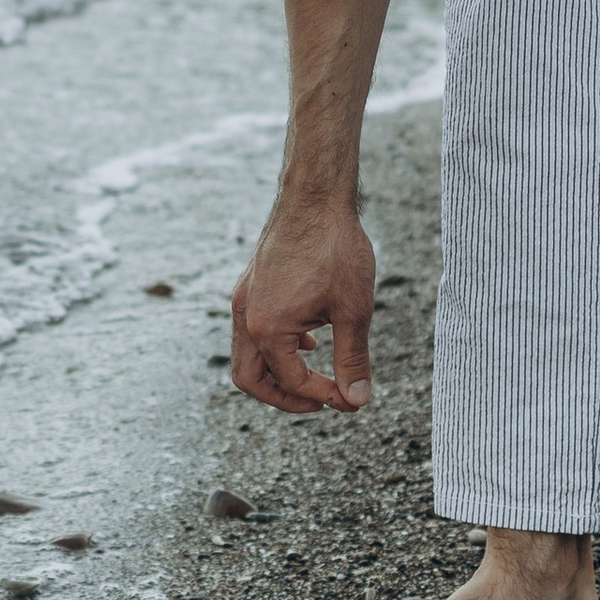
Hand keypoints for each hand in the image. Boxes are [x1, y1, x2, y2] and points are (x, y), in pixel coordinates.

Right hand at [231, 189, 375, 412]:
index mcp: (267, 328)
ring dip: (279, 373)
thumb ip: (353, 359)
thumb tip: (356, 400)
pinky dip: (276, 348)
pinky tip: (310, 341)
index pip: (291, 381)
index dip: (323, 396)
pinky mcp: (250, 286)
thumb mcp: (353, 310)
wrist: (316, 197)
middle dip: (286, 398)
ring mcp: (244, 299)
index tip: (351, 398)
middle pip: (250, 379)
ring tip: (318, 374)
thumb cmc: (336, 248)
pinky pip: (252, 331)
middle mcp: (245, 316)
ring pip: (248, 356)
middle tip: (323, 402)